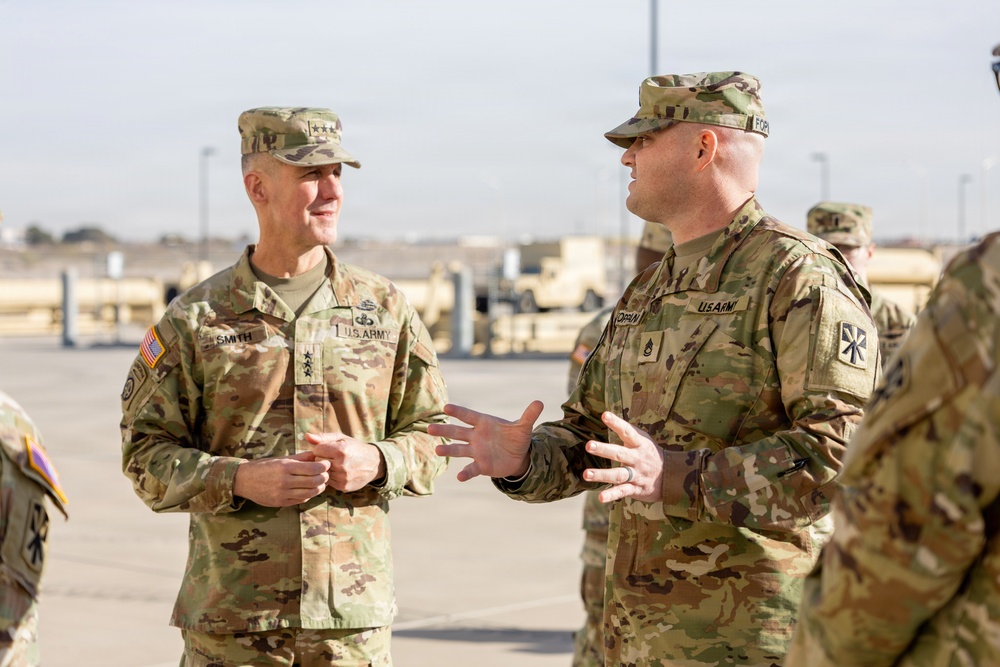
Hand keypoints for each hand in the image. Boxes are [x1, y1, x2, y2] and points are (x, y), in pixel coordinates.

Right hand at [233, 451, 330, 506]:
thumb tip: (316, 454)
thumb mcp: (281, 458)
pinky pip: (301, 499)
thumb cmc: (263, 466)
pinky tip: (309, 489)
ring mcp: (283, 493)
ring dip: (319, 487)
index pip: (313, 468)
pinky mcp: (281, 502)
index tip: (327, 463)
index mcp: (285, 467)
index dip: (324, 466)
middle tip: (327, 473)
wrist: (243, 480)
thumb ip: (300, 457)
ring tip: (321, 482)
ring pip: (310, 493)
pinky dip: (309, 494)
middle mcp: (285, 481)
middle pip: (314, 481)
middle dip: (324, 477)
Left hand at [306, 432, 385, 492]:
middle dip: (322, 459)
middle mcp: (342, 465)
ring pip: (322, 473)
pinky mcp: (343, 486)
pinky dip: (331, 477)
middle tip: (332, 457)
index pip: (317, 450)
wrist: (374, 463)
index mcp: (340, 450)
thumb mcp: (341, 438)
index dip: (321, 449)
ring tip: (336, 464)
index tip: (328, 449)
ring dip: (326, 469)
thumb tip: (307, 436)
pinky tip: (339, 472)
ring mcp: (343, 477)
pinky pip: (328, 482)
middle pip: (318, 462)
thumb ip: (323, 437)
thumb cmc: (355, 448)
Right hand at [428, 401, 543, 481]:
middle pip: (457, 432)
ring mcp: (476, 451)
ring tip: (437, 450)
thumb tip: (540, 403)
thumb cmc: (516, 437)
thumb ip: (529, 415)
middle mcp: (476, 436)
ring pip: (459, 450)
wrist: (518, 456)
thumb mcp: (524, 427)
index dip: (458, 412)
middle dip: (444, 430)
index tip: (446, 408)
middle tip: (429, 428)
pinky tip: (460, 476)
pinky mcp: (481, 465)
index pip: (468, 416)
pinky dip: (466, 473)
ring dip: (448, 450)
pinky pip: (471, 468)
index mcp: (484, 423)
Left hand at [583, 411, 663, 502]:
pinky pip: (623, 491)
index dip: (616, 423)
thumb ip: (627, 431)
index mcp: (639, 444)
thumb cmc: (651, 454)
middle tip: (588, 445)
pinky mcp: (636, 488)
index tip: (605, 415)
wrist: (671, 476)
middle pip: (619, 453)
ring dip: (602, 474)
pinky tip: (600, 497)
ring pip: (619, 474)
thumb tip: (608, 416)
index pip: (627, 431)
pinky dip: (612, 495)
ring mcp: (636, 474)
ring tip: (586, 474)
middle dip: (604, 450)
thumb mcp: (644, 440)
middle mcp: (637, 458)